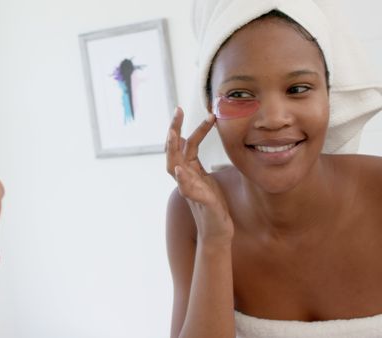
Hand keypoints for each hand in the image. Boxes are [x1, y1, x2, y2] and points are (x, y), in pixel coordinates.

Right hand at [166, 107, 233, 242]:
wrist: (217, 232)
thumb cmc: (214, 206)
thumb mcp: (209, 181)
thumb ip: (202, 166)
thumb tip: (205, 152)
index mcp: (190, 171)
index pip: (188, 145)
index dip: (193, 128)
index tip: (206, 113)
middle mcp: (186, 178)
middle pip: (174, 150)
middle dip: (174, 130)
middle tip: (177, 111)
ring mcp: (189, 189)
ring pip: (174, 166)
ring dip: (172, 150)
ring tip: (173, 134)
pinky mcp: (199, 201)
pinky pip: (187, 188)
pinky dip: (182, 178)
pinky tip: (179, 169)